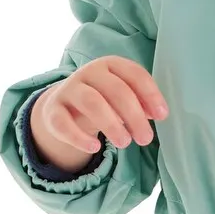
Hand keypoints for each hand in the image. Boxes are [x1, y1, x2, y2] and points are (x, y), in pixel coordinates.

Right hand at [31, 55, 166, 168]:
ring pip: (91, 102)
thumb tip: (158, 114)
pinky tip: (94, 148)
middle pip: (116, 90)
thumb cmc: (104, 100)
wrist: (64, 106)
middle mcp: (89, 72)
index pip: (134, 74)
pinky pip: (63, 123)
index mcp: (111, 65)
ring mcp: (69, 89)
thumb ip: (141, 103)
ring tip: (125, 143)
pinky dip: (79, 137)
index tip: (162, 116)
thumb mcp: (123, 97)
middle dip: (134, 115)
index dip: (150, 94)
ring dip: (111, 125)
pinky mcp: (53, 110)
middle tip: (145, 138)